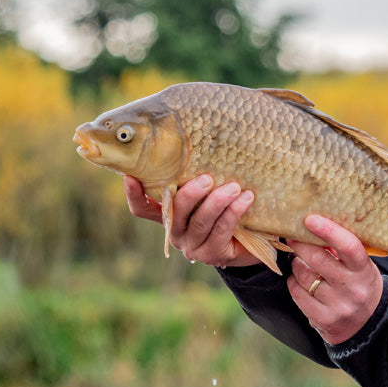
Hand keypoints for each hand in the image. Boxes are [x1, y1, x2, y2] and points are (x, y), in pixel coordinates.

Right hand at [124, 175, 259, 268]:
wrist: (256, 236)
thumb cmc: (229, 202)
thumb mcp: (211, 186)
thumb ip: (199, 171)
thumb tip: (201, 132)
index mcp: (169, 213)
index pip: (142, 207)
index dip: (134, 194)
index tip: (131, 176)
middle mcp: (176, 231)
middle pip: (175, 212)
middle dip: (190, 193)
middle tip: (207, 178)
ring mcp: (192, 245)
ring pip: (200, 221)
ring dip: (217, 202)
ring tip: (234, 186)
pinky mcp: (212, 254)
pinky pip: (221, 230)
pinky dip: (234, 212)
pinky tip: (246, 198)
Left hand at [287, 214, 383, 345]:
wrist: (369, 322)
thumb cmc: (360, 284)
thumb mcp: (360, 266)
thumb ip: (341, 249)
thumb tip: (314, 226)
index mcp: (364, 270)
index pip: (348, 247)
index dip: (328, 231)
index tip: (310, 219)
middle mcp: (353, 289)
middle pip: (318, 260)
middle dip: (301, 244)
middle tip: (293, 236)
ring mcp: (339, 306)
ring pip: (304, 276)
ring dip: (297, 265)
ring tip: (300, 262)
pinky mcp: (324, 320)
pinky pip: (298, 294)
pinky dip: (294, 283)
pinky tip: (299, 281)